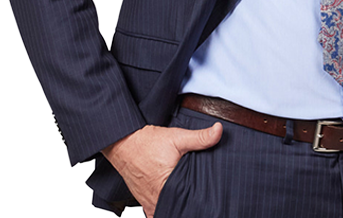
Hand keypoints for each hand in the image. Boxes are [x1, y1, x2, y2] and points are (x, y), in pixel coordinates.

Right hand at [102, 122, 222, 216]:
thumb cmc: (146, 142)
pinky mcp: (144, 201)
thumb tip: (219, 132)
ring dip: (177, 207)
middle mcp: (157, 200)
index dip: (199, 204)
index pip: (188, 205)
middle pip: (178, 210)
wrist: (123, 142)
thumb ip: (200, 137)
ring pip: (167, 212)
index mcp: (167, 188)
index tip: (208, 201)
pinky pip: (157, 211)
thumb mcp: (177, 137)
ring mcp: (149, 203)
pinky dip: (166, 208)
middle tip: (199, 199)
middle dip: (189, 206)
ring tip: (188, 199)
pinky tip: (174, 201)